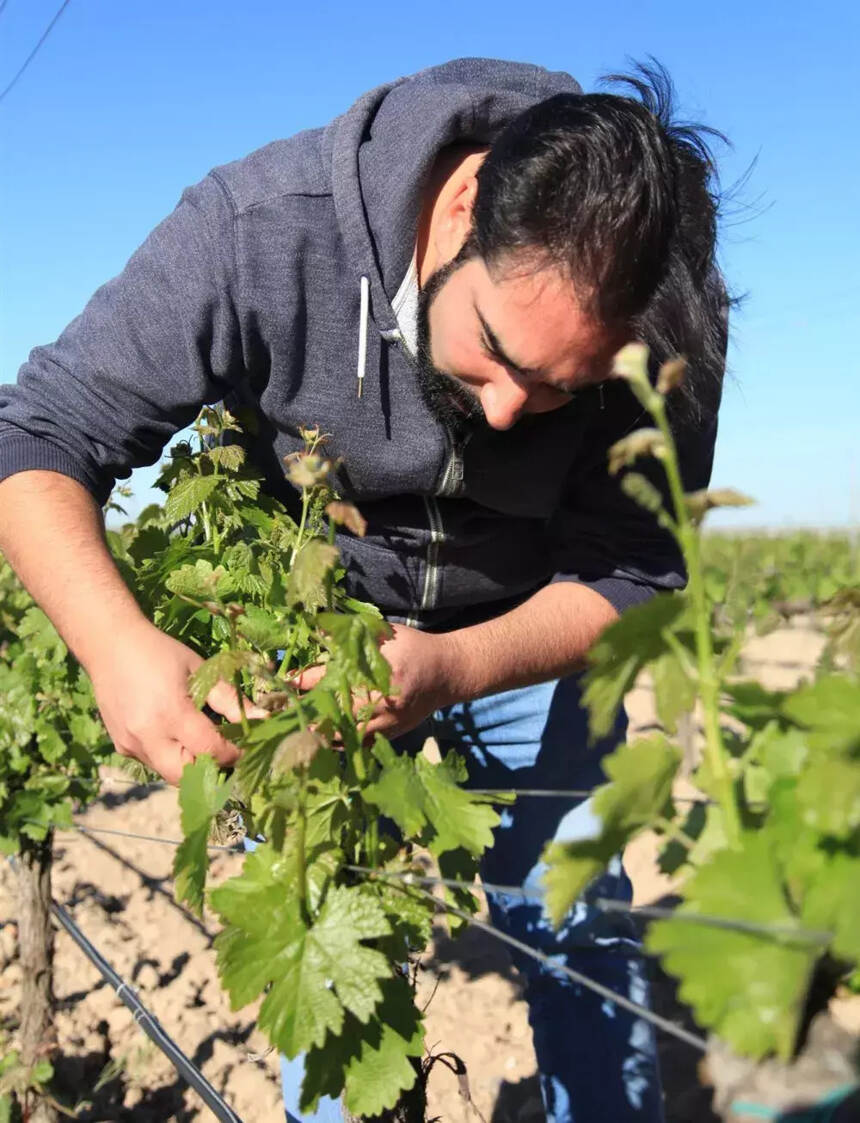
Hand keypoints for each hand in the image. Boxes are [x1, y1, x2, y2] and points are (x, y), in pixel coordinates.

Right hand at [87, 618, 265, 784]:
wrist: (110, 645)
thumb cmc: (160, 653)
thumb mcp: (200, 670)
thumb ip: (230, 700)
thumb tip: (264, 719)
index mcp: (170, 713)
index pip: (210, 750)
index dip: (233, 753)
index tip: (246, 746)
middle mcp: (147, 735)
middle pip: (187, 775)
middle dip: (210, 769)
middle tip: (226, 752)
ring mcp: (130, 744)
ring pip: (168, 772)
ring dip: (190, 764)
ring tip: (202, 742)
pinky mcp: (120, 746)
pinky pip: (152, 762)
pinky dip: (170, 756)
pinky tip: (175, 734)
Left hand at [292, 623, 459, 740]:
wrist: (447, 674)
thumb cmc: (413, 648)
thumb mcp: (382, 632)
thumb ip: (349, 632)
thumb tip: (315, 629)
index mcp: (374, 674)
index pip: (326, 680)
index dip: (300, 681)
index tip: (282, 682)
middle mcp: (378, 704)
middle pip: (327, 714)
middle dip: (303, 713)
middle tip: (279, 711)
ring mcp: (384, 725)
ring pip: (339, 736)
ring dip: (316, 732)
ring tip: (293, 726)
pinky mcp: (388, 737)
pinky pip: (355, 745)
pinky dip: (337, 742)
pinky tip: (321, 737)